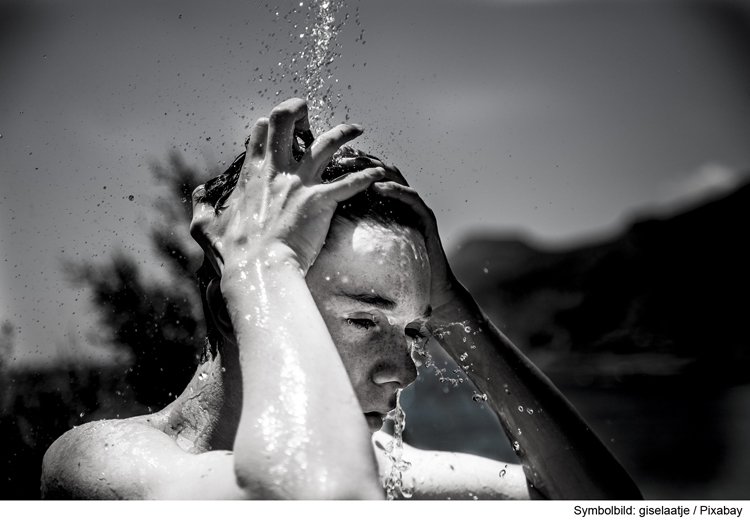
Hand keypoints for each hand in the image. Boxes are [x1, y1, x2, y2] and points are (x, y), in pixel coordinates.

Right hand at [189, 98, 385, 275]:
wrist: (258, 271)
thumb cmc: (231, 254)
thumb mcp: (204, 227)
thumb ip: (200, 206)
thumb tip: (196, 193)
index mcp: (251, 174)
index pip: (260, 133)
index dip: (269, 126)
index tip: (276, 128)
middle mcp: (276, 171)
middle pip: (286, 121)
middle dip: (298, 110)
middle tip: (309, 113)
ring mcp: (299, 183)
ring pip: (325, 143)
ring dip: (343, 132)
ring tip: (357, 128)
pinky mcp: (320, 201)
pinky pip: (349, 183)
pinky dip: (367, 177)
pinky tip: (380, 173)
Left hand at [335, 154, 459, 311]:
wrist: (429, 289)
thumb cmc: (397, 271)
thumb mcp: (369, 247)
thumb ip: (353, 233)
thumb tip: (320, 231)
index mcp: (387, 204)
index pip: (367, 175)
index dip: (350, 165)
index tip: (328, 162)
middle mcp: (402, 199)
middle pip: (380, 169)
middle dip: (360, 161)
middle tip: (339, 158)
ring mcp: (416, 206)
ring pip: (396, 177)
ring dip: (374, 170)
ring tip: (354, 167)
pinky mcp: (426, 217)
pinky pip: (410, 197)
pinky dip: (394, 189)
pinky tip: (377, 187)